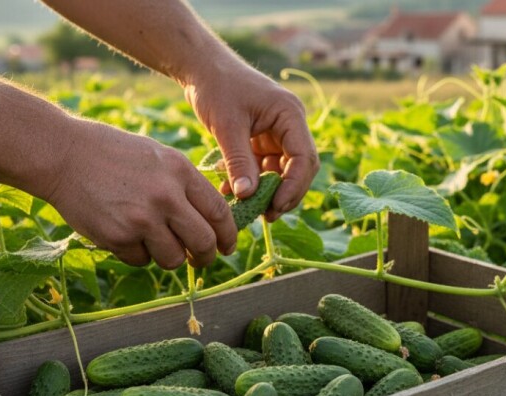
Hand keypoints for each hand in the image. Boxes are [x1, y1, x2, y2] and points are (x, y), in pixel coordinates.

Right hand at [44, 119, 235, 268]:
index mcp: (181, 172)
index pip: (219, 213)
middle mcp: (166, 196)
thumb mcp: (159, 157)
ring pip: (173, 258)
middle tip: (200, 260)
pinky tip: (124, 232)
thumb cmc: (113, 154)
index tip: (227, 246)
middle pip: (204, 242)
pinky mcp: (118, 237)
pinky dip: (137, 254)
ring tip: (153, 241)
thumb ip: (185, 185)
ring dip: (169, 257)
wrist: (64, 154)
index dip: (228, 235)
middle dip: (206, 257)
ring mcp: (142, 219)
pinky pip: (141, 260)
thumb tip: (212, 220)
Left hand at [183, 60, 318, 221]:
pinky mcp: (261, 142)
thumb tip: (248, 197)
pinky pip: (262, 169)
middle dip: (284, 194)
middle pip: (299, 169)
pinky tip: (232, 193)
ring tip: (245, 209)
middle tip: (265, 215)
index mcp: (290, 115)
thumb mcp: (227, 126)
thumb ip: (239, 161)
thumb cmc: (216, 87)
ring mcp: (277, 135)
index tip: (275, 206)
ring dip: (265, 192)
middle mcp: (289, 126)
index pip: (305, 158)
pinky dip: (250, 183)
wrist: (200, 69)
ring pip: (281, 173)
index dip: (294, 186)